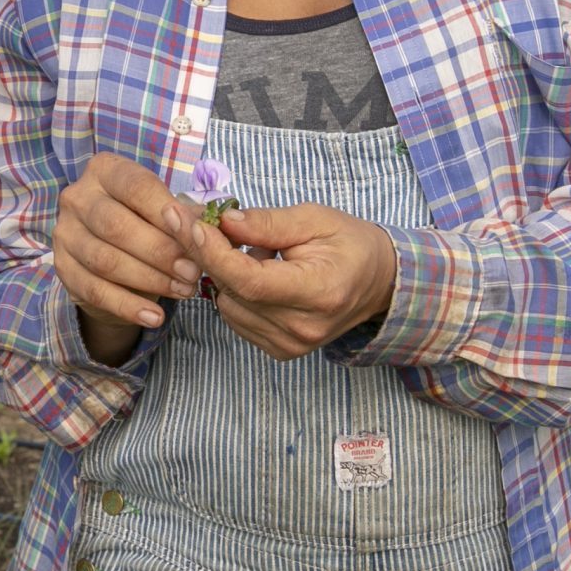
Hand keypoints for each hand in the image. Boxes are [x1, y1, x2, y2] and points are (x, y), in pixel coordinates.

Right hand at [52, 153, 198, 361]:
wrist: (114, 258)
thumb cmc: (146, 224)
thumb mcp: (165, 213)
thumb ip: (185, 217)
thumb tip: (207, 228)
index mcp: (105, 171)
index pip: (135, 187)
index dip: (166, 212)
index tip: (195, 235)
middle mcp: (77, 197)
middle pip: (116, 225)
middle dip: (159, 251)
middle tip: (193, 271)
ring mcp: (65, 234)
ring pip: (105, 261)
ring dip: (149, 279)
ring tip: (182, 291)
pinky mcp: (62, 269)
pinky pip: (95, 291)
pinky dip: (128, 307)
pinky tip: (155, 317)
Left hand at [192, 204, 396, 360]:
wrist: (379, 282)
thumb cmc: (350, 244)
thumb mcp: (314, 219)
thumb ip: (268, 223)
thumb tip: (223, 221)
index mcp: (318, 292)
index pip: (250, 281)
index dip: (214, 252)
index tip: (190, 223)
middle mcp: (303, 327)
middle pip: (233, 293)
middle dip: (210, 254)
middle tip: (206, 221)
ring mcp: (292, 345)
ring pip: (228, 307)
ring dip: (225, 274)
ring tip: (255, 252)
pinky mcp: (282, 351)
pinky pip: (237, 319)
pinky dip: (235, 293)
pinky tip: (258, 274)